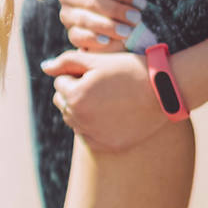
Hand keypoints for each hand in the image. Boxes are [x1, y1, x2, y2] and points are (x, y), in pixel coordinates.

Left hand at [40, 50, 169, 152]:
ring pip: (74, 120)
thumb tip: (43, 68)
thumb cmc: (130, 70)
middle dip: (75, 92)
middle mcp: (80, 118)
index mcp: (75, 95)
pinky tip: (111, 115)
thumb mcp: (97, 61)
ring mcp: (94, 135)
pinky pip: (88, 136)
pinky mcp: (107, 146)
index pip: (60, 83)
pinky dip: (94, 127)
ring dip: (83, 109)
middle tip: (102, 86)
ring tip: (107, 99)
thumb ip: (66, 61)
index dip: (77, 74)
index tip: (98, 73)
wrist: (163, 92)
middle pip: (64, 103)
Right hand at [59, 0, 155, 52]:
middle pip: (91, 3)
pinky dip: (92, 40)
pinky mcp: (70, 32)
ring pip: (84, 21)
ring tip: (128, 31)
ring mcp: (67, 14)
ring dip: (107, 27)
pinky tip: (108, 41)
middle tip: (137, 18)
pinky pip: (78, 37)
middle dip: (116, 11)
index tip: (142, 3)